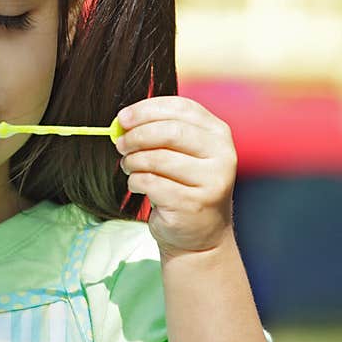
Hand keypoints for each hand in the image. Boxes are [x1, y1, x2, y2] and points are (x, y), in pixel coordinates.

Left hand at [114, 96, 237, 255]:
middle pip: (168, 132)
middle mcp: (222, 154)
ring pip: (156, 159)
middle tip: (120, 144)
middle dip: (136, 136)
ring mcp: (211, 180)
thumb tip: (123, 121)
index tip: (122, 118)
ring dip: (133, 161)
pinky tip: (138, 186)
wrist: (199, 233)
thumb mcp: (179, 151)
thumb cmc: (182, 184)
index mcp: (217, 133)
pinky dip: (136, 182)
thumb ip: (159, 130)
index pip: (180, 108)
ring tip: (129, 167)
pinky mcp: (193, 203)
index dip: (146, 110)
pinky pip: (151, 183)